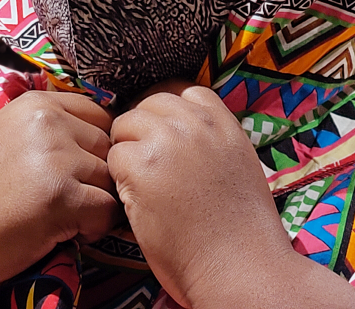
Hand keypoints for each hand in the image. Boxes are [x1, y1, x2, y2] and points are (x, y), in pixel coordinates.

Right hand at [0, 90, 121, 289]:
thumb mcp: (8, 137)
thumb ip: (50, 128)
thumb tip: (104, 135)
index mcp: (36, 103)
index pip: (100, 114)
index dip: (94, 148)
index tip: (74, 171)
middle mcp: (48, 122)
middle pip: (108, 148)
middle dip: (94, 177)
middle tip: (62, 199)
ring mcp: (55, 157)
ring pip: (110, 180)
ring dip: (93, 203)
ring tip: (56, 216)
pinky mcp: (60, 196)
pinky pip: (107, 210)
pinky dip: (91, 228)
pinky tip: (60, 232)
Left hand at [107, 82, 298, 308]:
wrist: (240, 266)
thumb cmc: (241, 228)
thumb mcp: (238, 162)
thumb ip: (211, 138)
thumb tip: (179, 130)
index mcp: (221, 121)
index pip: (181, 89)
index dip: (165, 111)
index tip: (161, 133)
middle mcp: (194, 122)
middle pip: (149, 103)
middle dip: (141, 129)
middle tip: (144, 163)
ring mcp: (166, 141)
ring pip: (124, 124)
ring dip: (126, 150)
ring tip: (139, 183)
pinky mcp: (140, 167)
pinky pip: (113, 157)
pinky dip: (117, 178)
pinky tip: (135, 201)